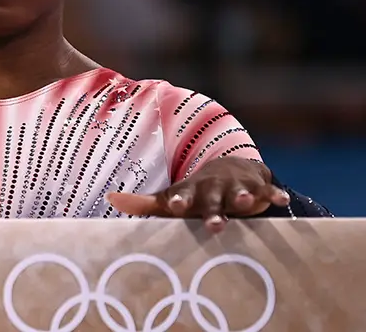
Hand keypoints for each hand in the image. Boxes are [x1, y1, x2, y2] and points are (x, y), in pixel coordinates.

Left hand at [106, 157, 290, 232]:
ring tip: (246, 202)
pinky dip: (274, 194)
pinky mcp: (257, 186)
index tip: (174, 206)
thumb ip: (146, 203)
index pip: (182, 195)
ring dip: (243, 196)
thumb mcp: (173, 196)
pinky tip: (281, 200)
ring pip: (240, 192)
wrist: (228, 168)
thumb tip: (111, 199)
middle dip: (213, 211)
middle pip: (212, 200)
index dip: (178, 201)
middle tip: (214, 224)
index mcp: (191, 191)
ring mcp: (236, 185)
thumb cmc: (195, 193)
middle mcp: (213, 187)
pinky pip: (268, 190)